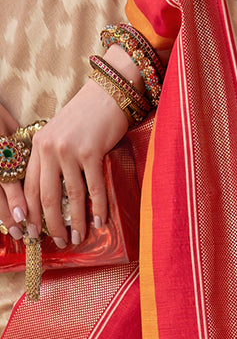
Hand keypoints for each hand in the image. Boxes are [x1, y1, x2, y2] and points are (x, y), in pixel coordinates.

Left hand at [1, 46, 144, 247]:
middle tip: (58, 242)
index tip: (34, 232)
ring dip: (75, 222)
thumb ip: (53, 160)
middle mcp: (49, 148)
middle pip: (46, 196)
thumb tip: (56, 196)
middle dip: (51, 224)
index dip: (31, 212)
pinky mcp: (91, 152)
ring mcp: (70, 150)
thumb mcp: (60, 136)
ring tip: (77, 238)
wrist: (107, 95)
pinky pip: (94, 189)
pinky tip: (98, 223)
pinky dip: (97, 209)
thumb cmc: (86, 119)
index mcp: (38, 145)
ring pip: (70, 196)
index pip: (29, 185)